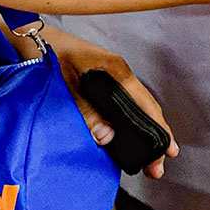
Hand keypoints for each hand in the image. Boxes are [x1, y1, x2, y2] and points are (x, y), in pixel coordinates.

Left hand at [49, 33, 179, 179]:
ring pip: (138, 108)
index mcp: (117, 71)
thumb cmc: (54, 57)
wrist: (40, 41)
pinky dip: (134, 124)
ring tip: (150, 160)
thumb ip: (86, 109)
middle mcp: (121, 75)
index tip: (169, 149)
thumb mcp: (68, 83)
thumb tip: (107, 137)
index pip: (145, 103)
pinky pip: (126, 106)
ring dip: (145, 133)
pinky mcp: (105, 84)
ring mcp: (114, 79)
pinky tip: (132, 139)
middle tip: (157, 167)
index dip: (159, 127)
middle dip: (156, 137)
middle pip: (146, 108)